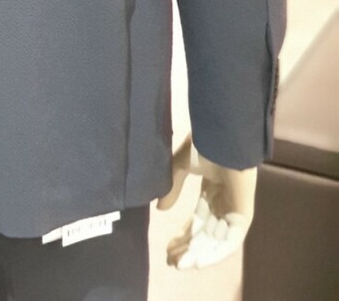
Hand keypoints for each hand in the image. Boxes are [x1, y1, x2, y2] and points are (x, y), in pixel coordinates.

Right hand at [156, 132, 256, 269]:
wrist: (224, 139)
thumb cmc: (205, 145)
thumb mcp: (181, 166)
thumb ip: (172, 187)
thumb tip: (160, 209)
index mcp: (211, 192)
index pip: (197, 222)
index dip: (183, 237)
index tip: (168, 250)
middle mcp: (222, 204)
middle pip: (204, 235)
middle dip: (187, 250)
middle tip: (171, 262)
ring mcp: (234, 211)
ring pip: (215, 242)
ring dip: (198, 255)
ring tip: (180, 265)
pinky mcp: (243, 217)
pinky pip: (230, 242)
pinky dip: (214, 253)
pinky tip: (197, 261)